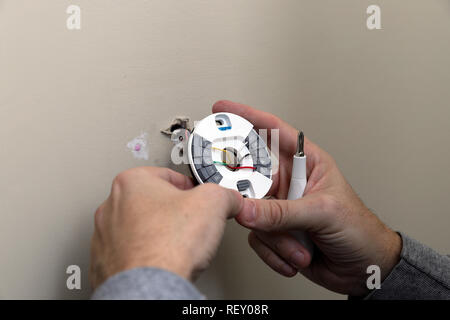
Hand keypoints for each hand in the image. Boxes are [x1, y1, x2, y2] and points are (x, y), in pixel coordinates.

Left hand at [90, 167, 242, 289]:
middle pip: (153, 201)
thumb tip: (230, 199)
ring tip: (177, 243)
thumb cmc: (168, 246)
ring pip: (141, 226)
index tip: (201, 199)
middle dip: (174, 211)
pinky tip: (163, 259)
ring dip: (159, 232)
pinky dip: (147, 254)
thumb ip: (223, 193)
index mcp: (132, 182)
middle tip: (191, 223)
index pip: (170, 175)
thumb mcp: (213, 202)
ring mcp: (105, 235)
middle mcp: (112, 205)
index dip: (192, 188)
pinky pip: (132, 251)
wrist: (151, 287)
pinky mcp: (106, 261)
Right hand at [213, 100, 400, 295]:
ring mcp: (280, 208)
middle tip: (247, 207)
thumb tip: (246, 210)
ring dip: (275, 237)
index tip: (222, 110)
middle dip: (252, 200)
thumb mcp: (323, 213)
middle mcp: (289, 183)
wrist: (364, 268)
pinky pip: (257, 237)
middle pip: (251, 179)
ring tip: (300, 246)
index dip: (247, 117)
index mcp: (306, 163)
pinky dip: (274, 252)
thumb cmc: (358, 229)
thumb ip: (282, 212)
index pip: (273, 132)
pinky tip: (295, 256)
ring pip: (252, 214)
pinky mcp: (275, 232)